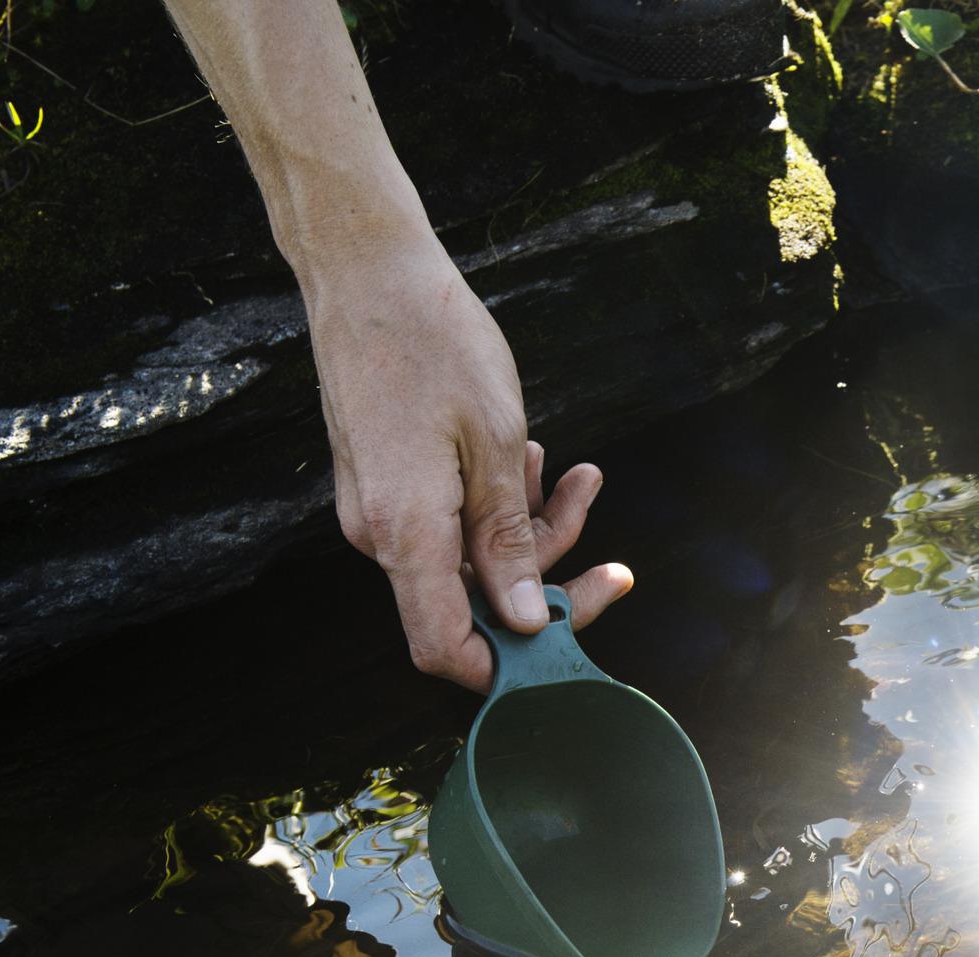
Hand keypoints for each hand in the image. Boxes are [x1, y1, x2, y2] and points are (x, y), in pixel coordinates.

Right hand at [303, 234, 632, 688]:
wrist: (366, 269)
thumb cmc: (434, 341)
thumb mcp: (496, 441)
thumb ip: (508, 541)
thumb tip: (521, 620)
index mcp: (405, 533)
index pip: (445, 648)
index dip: (508, 664)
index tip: (569, 637)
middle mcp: (381, 534)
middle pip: (470, 606)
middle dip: (546, 581)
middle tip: (612, 555)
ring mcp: (379, 510)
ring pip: (468, 559)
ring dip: (532, 531)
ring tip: (574, 475)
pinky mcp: (386, 485)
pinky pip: (448, 523)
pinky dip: (496, 504)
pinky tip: (534, 458)